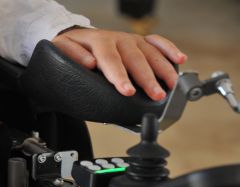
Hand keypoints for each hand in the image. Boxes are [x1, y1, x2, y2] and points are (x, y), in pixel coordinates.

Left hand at [52, 28, 186, 100]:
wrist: (77, 35)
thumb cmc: (71, 46)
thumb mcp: (61, 49)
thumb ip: (73, 56)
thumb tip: (89, 63)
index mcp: (99, 42)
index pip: (110, 60)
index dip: (120, 77)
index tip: (127, 91)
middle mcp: (118, 39)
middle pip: (135, 59)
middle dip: (147, 79)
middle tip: (156, 95)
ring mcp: (131, 39)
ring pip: (150, 53)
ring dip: (163, 69)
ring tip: (171, 86)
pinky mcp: (140, 41)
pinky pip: (158, 42)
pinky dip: (169, 50)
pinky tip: (180, 60)